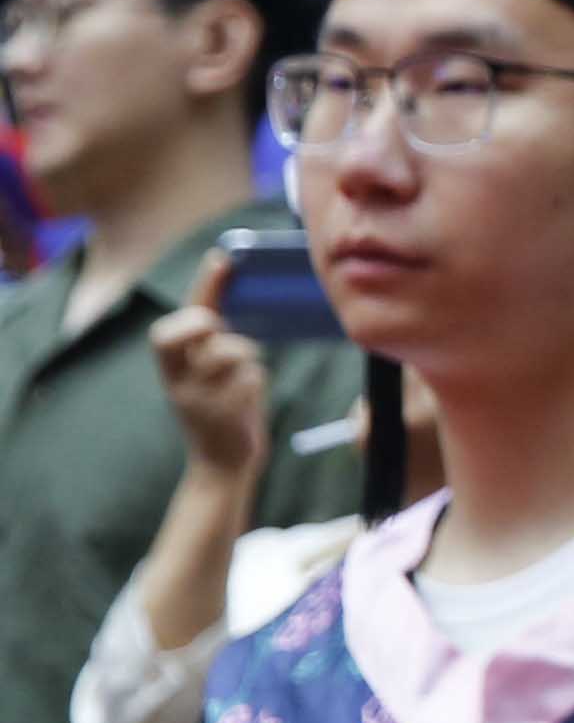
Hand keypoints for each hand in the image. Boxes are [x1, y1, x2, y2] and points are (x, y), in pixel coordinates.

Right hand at [148, 249, 280, 484]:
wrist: (222, 464)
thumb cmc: (222, 408)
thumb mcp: (208, 374)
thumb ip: (213, 341)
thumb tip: (236, 293)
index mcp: (171, 368)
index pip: (169, 326)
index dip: (198, 289)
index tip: (222, 258)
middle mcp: (176, 381)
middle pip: (180, 334)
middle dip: (203, 322)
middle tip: (217, 325)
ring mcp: (197, 398)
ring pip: (227, 352)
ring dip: (244, 354)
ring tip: (244, 370)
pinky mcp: (222, 414)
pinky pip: (249, 378)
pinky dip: (254, 380)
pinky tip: (247, 398)